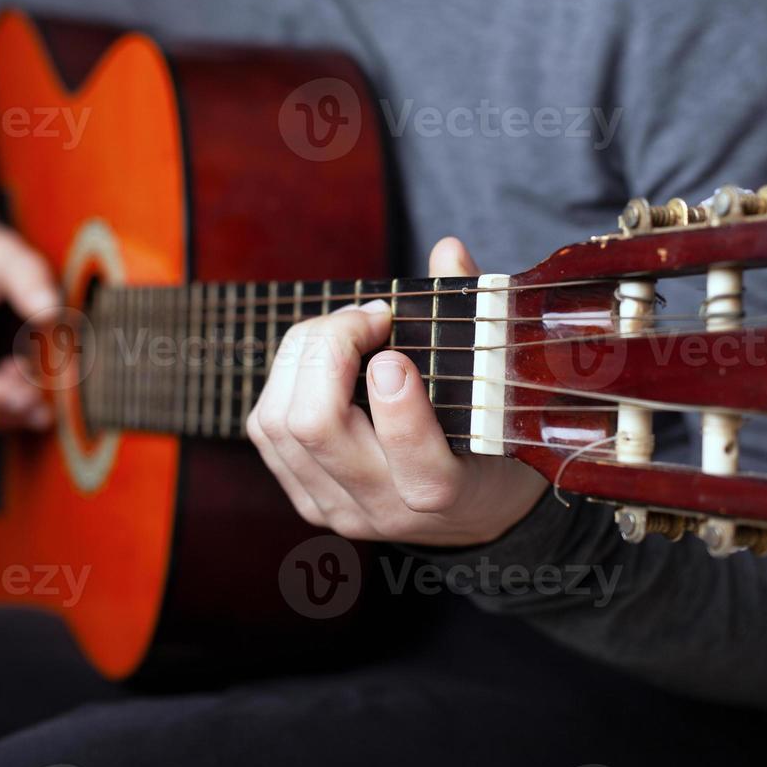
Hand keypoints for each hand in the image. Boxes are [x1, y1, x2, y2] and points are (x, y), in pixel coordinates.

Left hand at [246, 237, 547, 546]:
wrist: (474, 516)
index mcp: (447, 492)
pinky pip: (265, 431)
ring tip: (344, 330)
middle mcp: (384, 510)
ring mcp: (338, 509)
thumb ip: (477, 319)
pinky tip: (320, 361)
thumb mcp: (501, 393)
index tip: (397, 349)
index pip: (413, 461)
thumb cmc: (493, 441)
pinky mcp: (307, 501)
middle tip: (369, 316)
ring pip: (278, 424)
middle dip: (329, 347)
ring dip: (301, 356)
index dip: (398, 401)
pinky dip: (284, 380)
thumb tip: (447, 250)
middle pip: (315, 427)